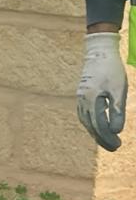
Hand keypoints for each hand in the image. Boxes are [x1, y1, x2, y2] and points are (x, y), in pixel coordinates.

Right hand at [77, 32, 125, 151]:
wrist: (99, 52)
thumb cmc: (112, 70)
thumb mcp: (119, 90)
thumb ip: (117, 111)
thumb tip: (116, 131)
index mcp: (91, 100)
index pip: (99, 125)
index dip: (108, 137)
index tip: (118, 145)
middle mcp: (82, 101)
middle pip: (91, 126)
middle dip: (102, 138)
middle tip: (114, 147)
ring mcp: (80, 98)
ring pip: (86, 121)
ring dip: (96, 132)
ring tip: (106, 140)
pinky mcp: (82, 95)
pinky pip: (84, 114)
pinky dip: (91, 123)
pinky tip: (97, 127)